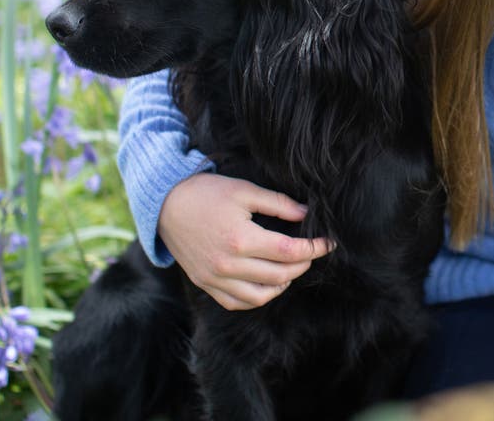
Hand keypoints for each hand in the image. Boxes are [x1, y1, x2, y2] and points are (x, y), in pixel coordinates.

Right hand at [158, 172, 333, 310]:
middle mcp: (228, 265)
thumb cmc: (206, 194)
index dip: (314, 248)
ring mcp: (215, 279)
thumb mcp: (245, 190)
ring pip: (261, 295)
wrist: (166, 205)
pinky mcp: (205, 284)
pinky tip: (269, 282)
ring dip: (283, 283)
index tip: (328, 243)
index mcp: (240, 239)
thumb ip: (279, 203)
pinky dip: (258, 297)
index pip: (289, 252)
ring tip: (292, 268)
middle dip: (303, 264)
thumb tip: (307, 214)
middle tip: (312, 251)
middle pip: (280, 274)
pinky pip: (237, 303)